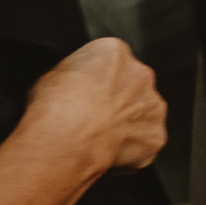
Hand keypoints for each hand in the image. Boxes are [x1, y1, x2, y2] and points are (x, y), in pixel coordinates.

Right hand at [19, 37, 164, 176]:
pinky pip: (144, 142)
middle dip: (116, 99)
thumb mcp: (50, 76)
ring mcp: (153, 107)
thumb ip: (74, 75)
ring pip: (142, 113)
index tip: (85, 91)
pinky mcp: (156, 136)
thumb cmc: (54, 108)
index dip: (94, 79)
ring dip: (126, 123)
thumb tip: (73, 84)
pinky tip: (107, 152)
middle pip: (132, 85)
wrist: (66, 140)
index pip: (110, 60)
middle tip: (93, 115)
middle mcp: (141, 75)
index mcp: (114, 52)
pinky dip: (130, 149)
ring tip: (98, 136)